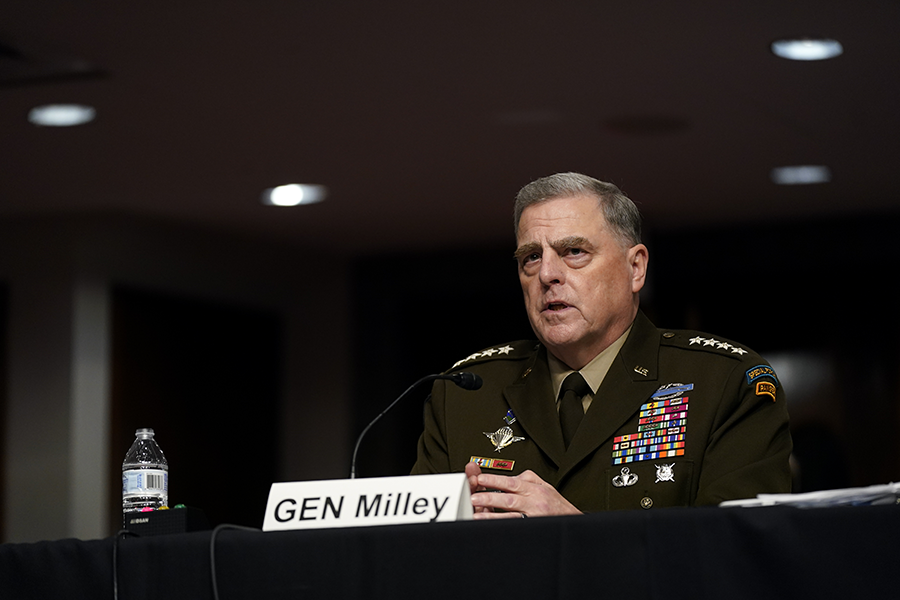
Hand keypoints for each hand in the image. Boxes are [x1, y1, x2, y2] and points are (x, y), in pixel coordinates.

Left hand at [464, 461, 582, 518]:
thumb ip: (528, 478)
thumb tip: (511, 475)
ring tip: (477, 512)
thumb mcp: (545, 486)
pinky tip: (491, 524)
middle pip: (509, 496)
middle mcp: (535, 500)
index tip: (480, 479)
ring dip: (492, 512)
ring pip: (510, 512)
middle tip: (473, 496)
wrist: (574, 522)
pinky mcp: (534, 525)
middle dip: (489, 496)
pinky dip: (502, 524)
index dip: (494, 480)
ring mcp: (534, 514)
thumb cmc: (558, 505)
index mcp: (535, 488)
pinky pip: (515, 524)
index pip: (511, 482)